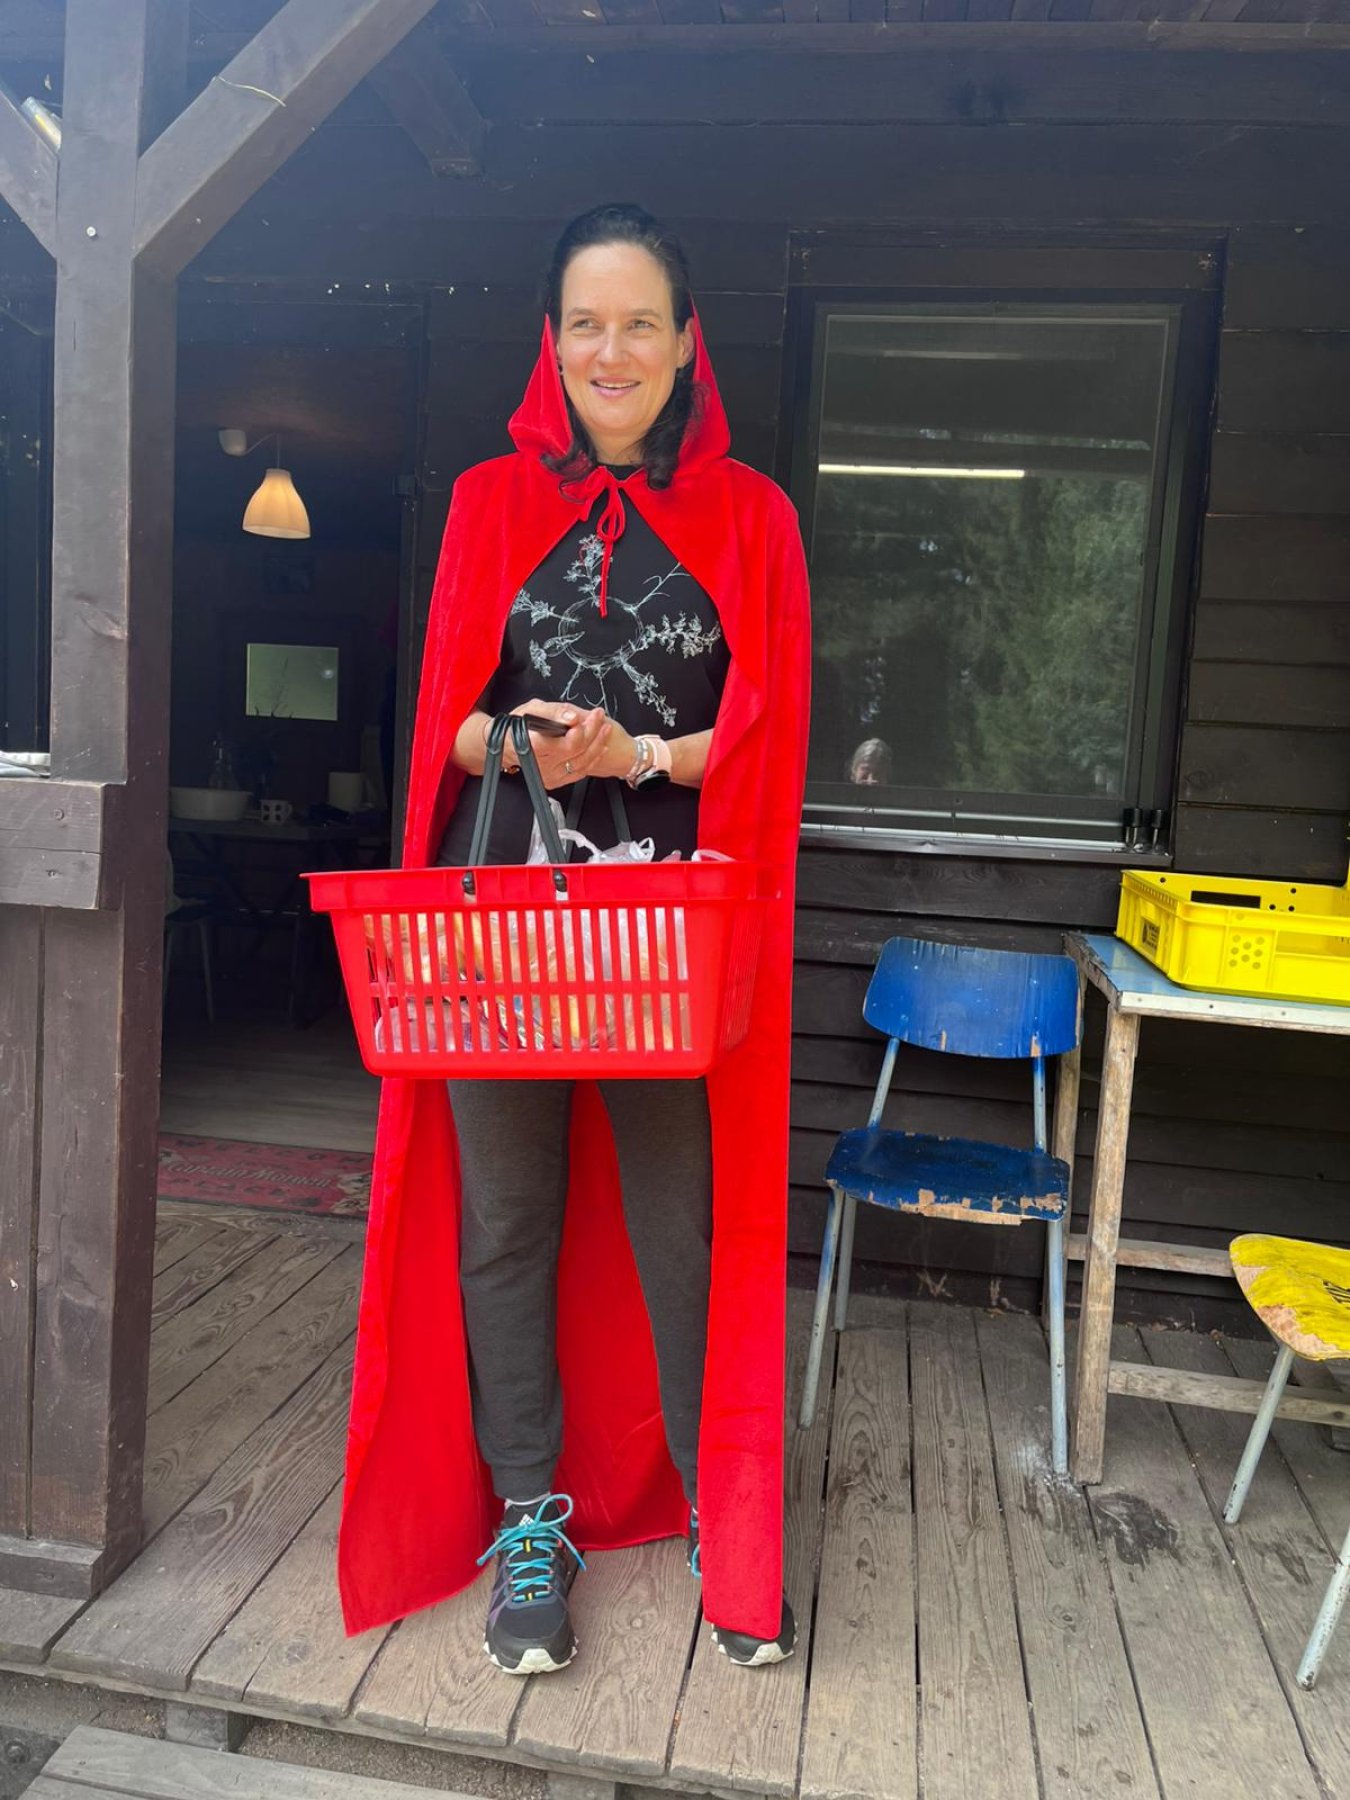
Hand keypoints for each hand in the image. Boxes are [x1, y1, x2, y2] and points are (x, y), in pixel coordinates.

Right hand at [507, 701, 629, 790]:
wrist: (504, 745)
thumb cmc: (516, 726)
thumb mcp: (531, 709)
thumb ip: (554, 712)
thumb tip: (572, 717)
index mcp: (535, 747)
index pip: (566, 744)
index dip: (582, 731)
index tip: (590, 716)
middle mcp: (542, 765)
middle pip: (577, 752)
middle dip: (593, 732)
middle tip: (599, 715)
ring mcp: (549, 775)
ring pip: (582, 763)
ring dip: (597, 745)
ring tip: (604, 728)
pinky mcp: (555, 780)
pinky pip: (579, 772)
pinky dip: (593, 759)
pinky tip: (600, 746)